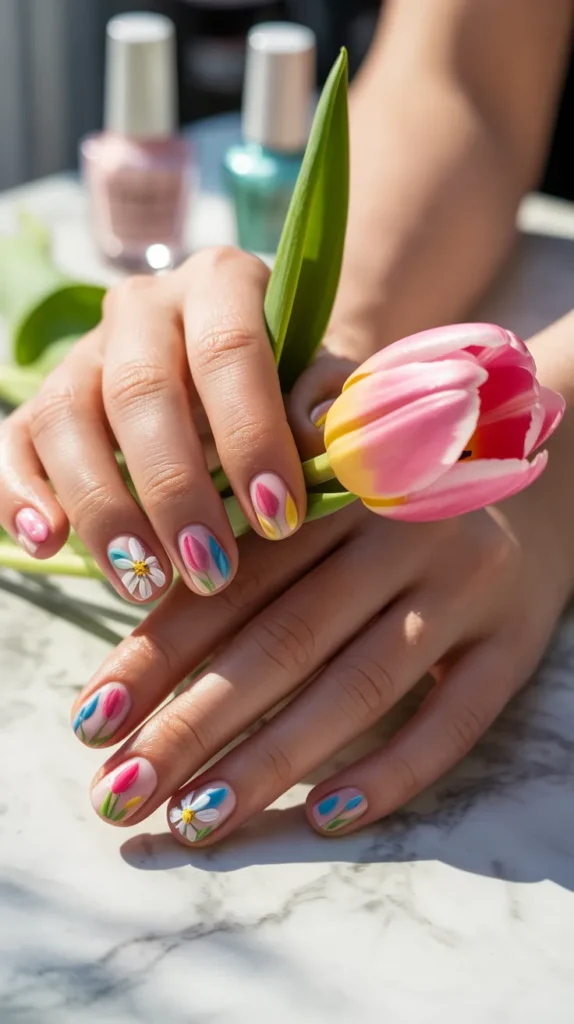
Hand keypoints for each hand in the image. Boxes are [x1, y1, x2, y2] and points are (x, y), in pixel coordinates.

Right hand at [0, 248, 317, 601]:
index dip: (252, 437)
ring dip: (104, 509)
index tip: (279, 517)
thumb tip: (315, 435)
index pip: (229, 350)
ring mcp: (86, 352)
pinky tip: (47, 543)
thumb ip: (324, 397)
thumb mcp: (324, 376)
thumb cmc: (292, 378)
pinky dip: (19, 494)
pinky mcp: (45, 400)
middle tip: (212, 570)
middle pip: (139, 391)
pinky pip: (14, 441)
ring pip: (66, 418)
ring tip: (144, 582)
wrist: (252, 366)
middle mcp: (143, 307)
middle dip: (174, 491)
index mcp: (220, 283)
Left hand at [71, 451, 572, 841]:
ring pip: (357, 689)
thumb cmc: (400, 468)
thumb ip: (253, 484)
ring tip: (193, 821)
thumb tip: (155, 557)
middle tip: (119, 795)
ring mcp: (466, 589)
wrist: (537, 460)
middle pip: (283, 642)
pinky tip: (321, 816)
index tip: (93, 717)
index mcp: (341, 480)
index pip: (232, 578)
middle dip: (190, 727)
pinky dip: (390, 772)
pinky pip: (455, 720)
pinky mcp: (514, 642)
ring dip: (268, 763)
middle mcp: (404, 531)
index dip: (156, 650)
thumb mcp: (332, 447)